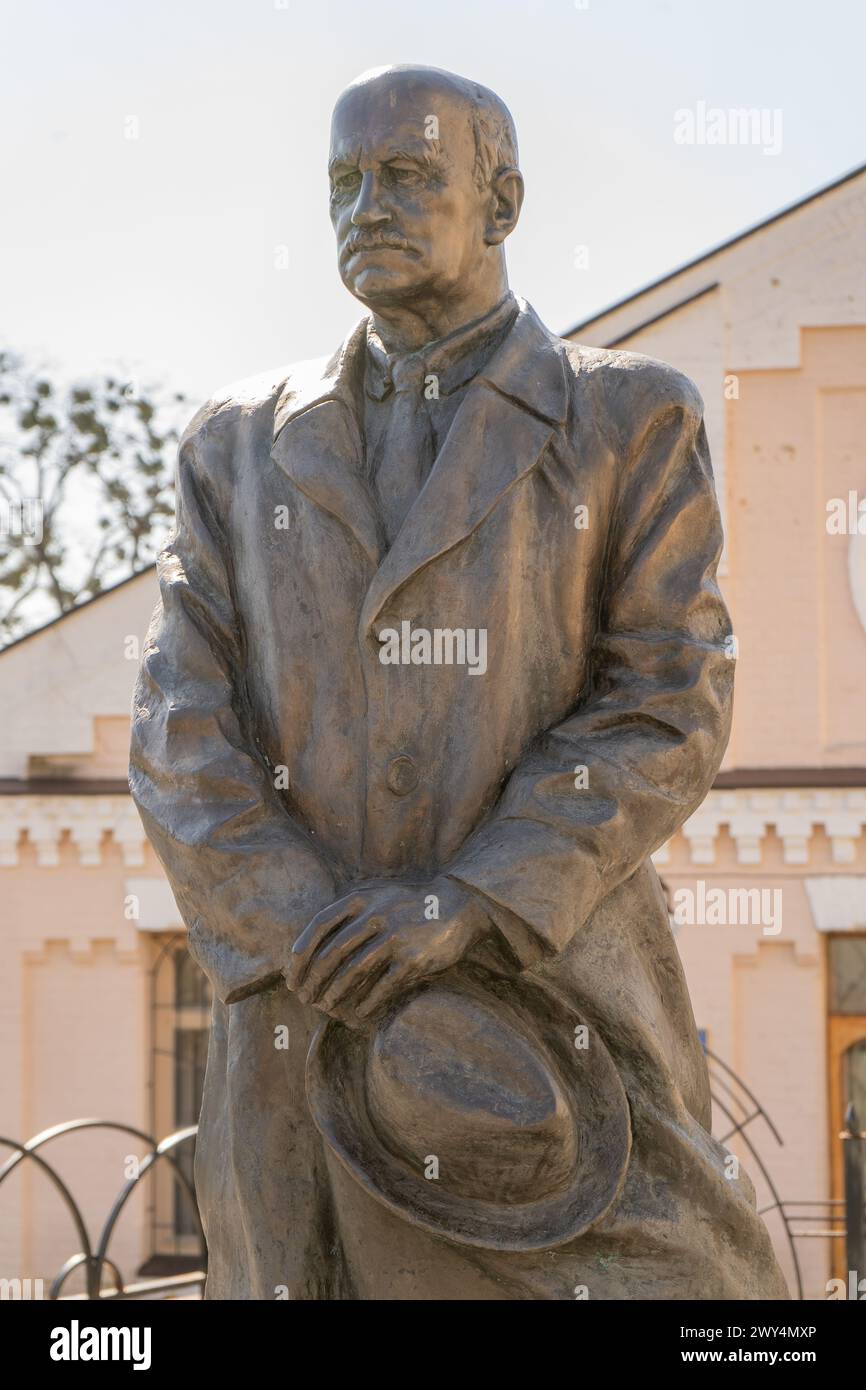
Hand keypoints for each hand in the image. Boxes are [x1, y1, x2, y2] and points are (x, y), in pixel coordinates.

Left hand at [284, 877, 489, 1026]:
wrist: (458, 904)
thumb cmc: (409, 905)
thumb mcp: (377, 895)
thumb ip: (348, 913)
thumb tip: (310, 946)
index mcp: (362, 897)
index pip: (319, 925)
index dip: (301, 952)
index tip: (291, 972)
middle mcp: (375, 915)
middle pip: (332, 952)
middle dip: (313, 979)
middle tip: (304, 998)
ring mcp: (395, 937)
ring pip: (353, 972)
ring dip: (335, 994)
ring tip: (326, 1008)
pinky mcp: (413, 958)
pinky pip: (382, 986)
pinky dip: (367, 1003)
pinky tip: (359, 1014)